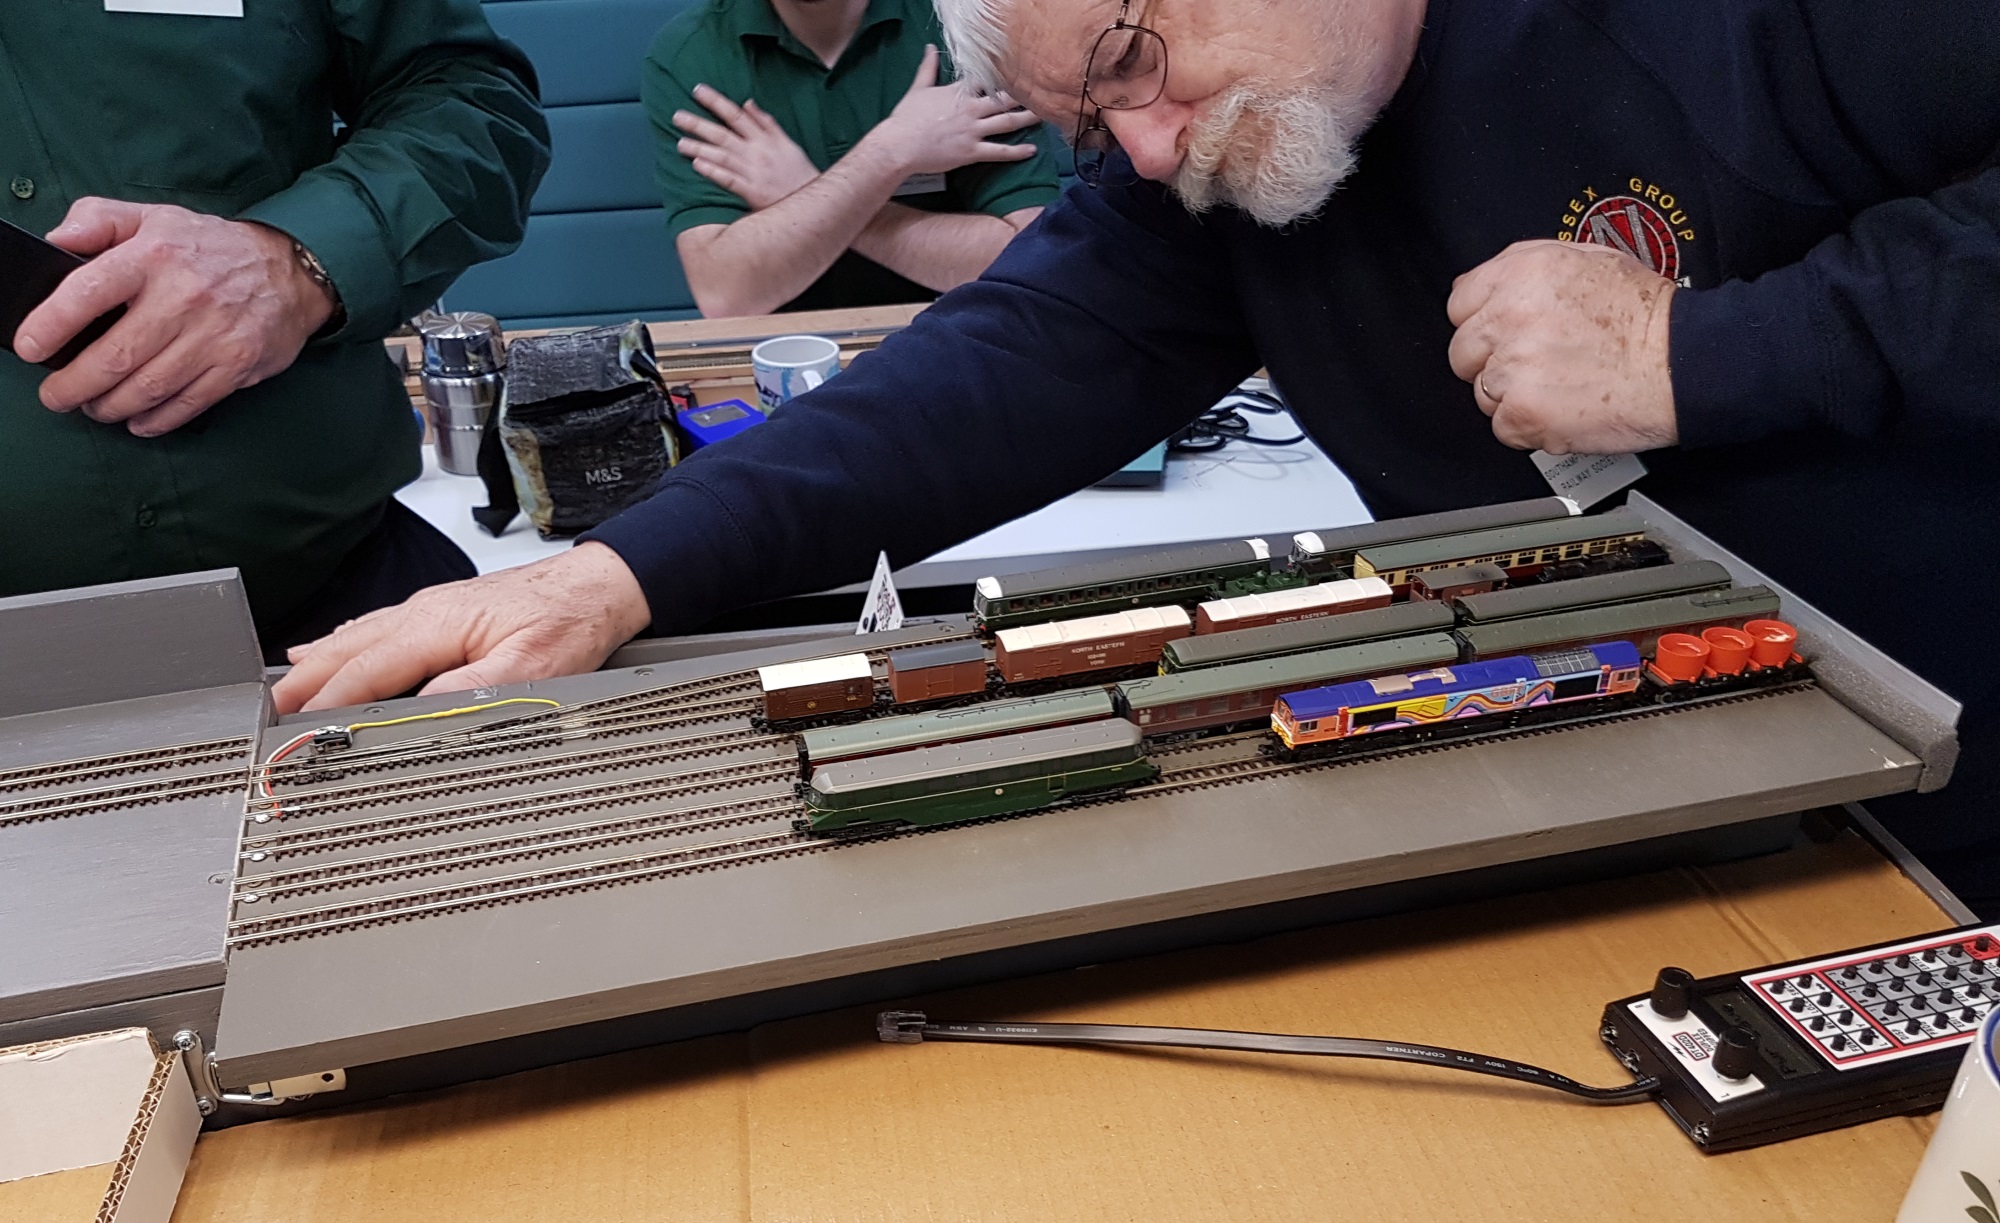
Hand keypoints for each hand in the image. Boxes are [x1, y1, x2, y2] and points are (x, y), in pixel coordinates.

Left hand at [13, 198, 334, 436]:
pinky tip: (137, 419)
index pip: (88, 292)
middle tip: (55, 396)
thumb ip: (97, 219)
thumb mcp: (153, 216)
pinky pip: (187, 403)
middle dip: (74, 385)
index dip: (51, 325)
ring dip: (110, 406)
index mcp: (154, 255)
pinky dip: (155, 419)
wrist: (289, 273)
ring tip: (93, 406)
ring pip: (148, 387)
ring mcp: (213, 336)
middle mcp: (183, 297)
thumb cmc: (210, 248)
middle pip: (116, 356)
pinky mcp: (236, 365)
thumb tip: (55, 242)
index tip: (30, 348)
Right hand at [271, 542, 653, 714]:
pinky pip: (376, 625)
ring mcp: (430, 608)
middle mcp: (424, 612)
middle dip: (304, 682)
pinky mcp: (442, 609)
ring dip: (317, 662)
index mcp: (437, 626)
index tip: (294, 731)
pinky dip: (342, 640)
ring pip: (357, 636)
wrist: (598, 586)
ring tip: (282, 687)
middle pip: (348, 650)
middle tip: (267, 713)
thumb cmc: (570, 623)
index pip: (366, 672)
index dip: (325, 704)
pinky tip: (324, 645)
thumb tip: (416, 711)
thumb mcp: (530, 671)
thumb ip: (470, 693)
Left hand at [675, 86, 821, 210]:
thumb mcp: (787, 144)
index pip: (736, 115)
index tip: (697, 90)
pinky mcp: (753, 193)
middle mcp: (757, 153)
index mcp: (765, 139)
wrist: (814, 203)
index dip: (716, 101)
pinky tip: (698, 166)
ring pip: (723, 157)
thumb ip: (767, 123)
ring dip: (700, 149)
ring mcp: (754, 173)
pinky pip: (730, 181)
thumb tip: (748, 103)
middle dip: (699, 124)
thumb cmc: (800, 174)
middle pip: (724, 134)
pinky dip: (714, 172)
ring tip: (680, 143)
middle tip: (676, 116)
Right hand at [861, 44, 1040, 177]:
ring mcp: (973, 131)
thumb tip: (930, 47)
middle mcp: (971, 109)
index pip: (987, 78)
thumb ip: (928, 68)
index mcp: (959, 92)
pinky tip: (1032, 150)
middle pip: (1004, 98)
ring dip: (1028, 119)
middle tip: (1042, 91)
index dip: (1004, 75)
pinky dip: (1018, 152)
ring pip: (1007, 123)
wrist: (900, 144)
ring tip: (1046, 116)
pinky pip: (1000, 152)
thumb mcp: (918, 88)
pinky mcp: (972, 152)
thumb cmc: (907, 118)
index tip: (1019, 71)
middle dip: (1024, 95)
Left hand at [1446, 239, 1678, 454]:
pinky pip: (1502, 427)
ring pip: (1482, 392)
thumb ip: (1529, 268)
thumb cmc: (1647, 316)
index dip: (1482, 322)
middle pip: (1462, 351)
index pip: (1459, 303)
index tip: (1504, 333)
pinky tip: (1563, 408)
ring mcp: (1512, 367)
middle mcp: (1509, 316)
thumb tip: (1487, 283)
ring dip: (1512, 395)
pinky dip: (1529, 427)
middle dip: (1492, 361)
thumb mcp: (1589, 258)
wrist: (1683, 362)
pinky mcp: (1522, 412)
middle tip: (1536, 364)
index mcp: (1521, 273)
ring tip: (1559, 385)